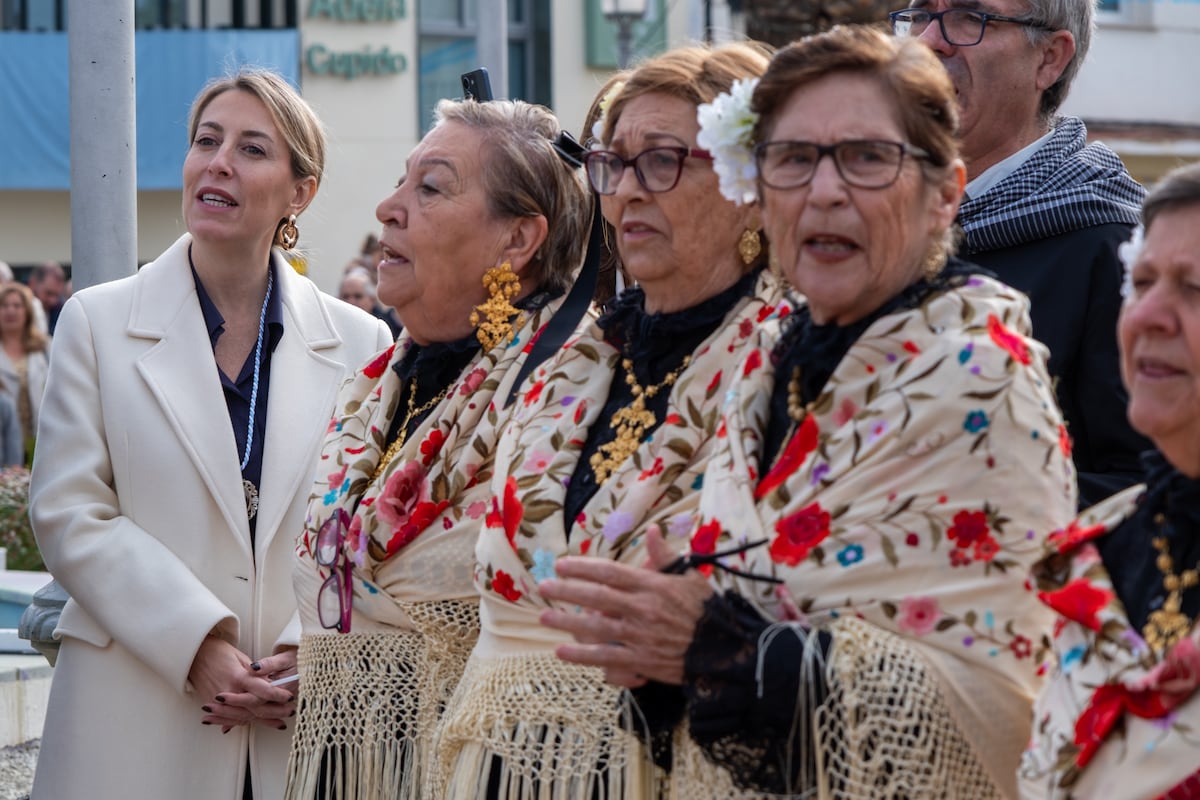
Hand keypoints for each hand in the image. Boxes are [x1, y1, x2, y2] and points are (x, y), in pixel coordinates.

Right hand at [189, 638, 295, 731]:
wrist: (194, 654)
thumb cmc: (218, 651)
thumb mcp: (241, 657)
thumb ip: (255, 673)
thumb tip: (270, 684)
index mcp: (239, 676)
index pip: (263, 690)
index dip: (278, 695)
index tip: (289, 698)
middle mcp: (230, 691)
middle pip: (256, 708)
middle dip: (275, 712)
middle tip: (289, 713)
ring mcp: (220, 700)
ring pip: (244, 716)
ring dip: (263, 721)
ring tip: (278, 724)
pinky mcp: (212, 704)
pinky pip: (229, 717)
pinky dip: (242, 722)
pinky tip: (254, 724)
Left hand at [538, 525, 712, 686]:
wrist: (726, 650)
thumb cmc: (707, 610)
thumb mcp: (690, 576)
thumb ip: (666, 556)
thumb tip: (652, 530)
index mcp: (653, 586)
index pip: (609, 572)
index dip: (582, 567)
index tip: (561, 564)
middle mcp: (643, 609)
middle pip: (596, 597)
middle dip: (566, 591)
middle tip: (543, 587)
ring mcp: (641, 637)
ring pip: (595, 628)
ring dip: (566, 622)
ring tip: (544, 616)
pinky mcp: (642, 661)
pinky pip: (606, 658)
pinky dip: (582, 656)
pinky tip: (561, 652)